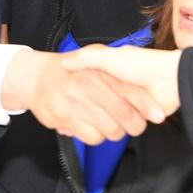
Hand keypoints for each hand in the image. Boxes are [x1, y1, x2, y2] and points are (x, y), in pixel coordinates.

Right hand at [1, 50, 169, 144]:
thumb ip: (116, 63)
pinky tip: (93, 127)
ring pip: (110, 130)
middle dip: (135, 125)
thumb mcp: (93, 55)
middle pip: (124, 115)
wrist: (34, 77)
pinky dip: (97, 137)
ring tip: (111, 124)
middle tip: (135, 125)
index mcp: (98, 70)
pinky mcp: (63, 118)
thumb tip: (143, 79)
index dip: (147, 106)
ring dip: (115, 132)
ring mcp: (74, 103)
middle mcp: (87, 86)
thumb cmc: (69, 69)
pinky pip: (91, 138)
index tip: (158, 115)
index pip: (130, 91)